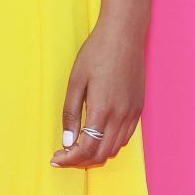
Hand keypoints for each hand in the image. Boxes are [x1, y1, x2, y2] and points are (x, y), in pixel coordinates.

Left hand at [50, 13, 145, 167]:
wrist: (124, 34)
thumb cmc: (96, 53)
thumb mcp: (76, 81)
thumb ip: (71, 113)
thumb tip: (67, 141)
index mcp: (102, 110)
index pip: (86, 149)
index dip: (69, 159)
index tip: (56, 158)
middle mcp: (121, 116)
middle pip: (102, 154)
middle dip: (81, 161)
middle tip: (63, 156)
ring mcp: (133, 113)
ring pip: (115, 148)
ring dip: (96, 154)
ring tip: (77, 148)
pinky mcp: (138, 108)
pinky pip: (126, 137)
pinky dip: (110, 144)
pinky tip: (97, 136)